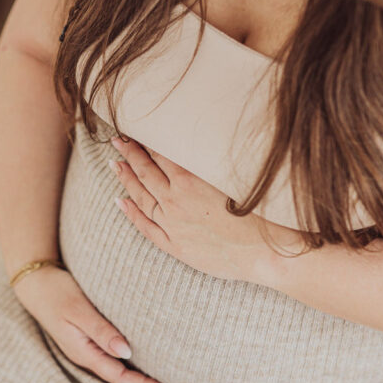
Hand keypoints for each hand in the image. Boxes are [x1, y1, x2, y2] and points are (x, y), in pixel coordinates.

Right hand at [12, 265, 171, 382]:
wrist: (35, 282)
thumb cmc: (57, 292)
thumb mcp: (78, 309)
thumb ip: (101, 330)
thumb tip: (126, 352)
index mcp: (83, 352)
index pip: (119, 377)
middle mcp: (84, 355)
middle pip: (118, 380)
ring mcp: (84, 348)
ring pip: (114, 371)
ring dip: (136, 380)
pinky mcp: (86, 339)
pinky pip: (110, 359)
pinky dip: (127, 365)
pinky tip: (138, 362)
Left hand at [109, 136, 271, 280]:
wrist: (267, 252)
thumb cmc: (262, 211)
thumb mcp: (236, 175)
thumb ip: (210, 161)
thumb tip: (197, 144)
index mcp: (191, 180)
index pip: (161, 154)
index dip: (147, 141)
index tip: (137, 130)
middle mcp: (176, 200)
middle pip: (146, 172)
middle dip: (130, 154)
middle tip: (117, 139)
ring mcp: (173, 224)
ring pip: (141, 197)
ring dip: (126, 179)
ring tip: (114, 164)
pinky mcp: (175, 246)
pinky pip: (146, 227)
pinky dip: (131, 214)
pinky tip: (120, 202)